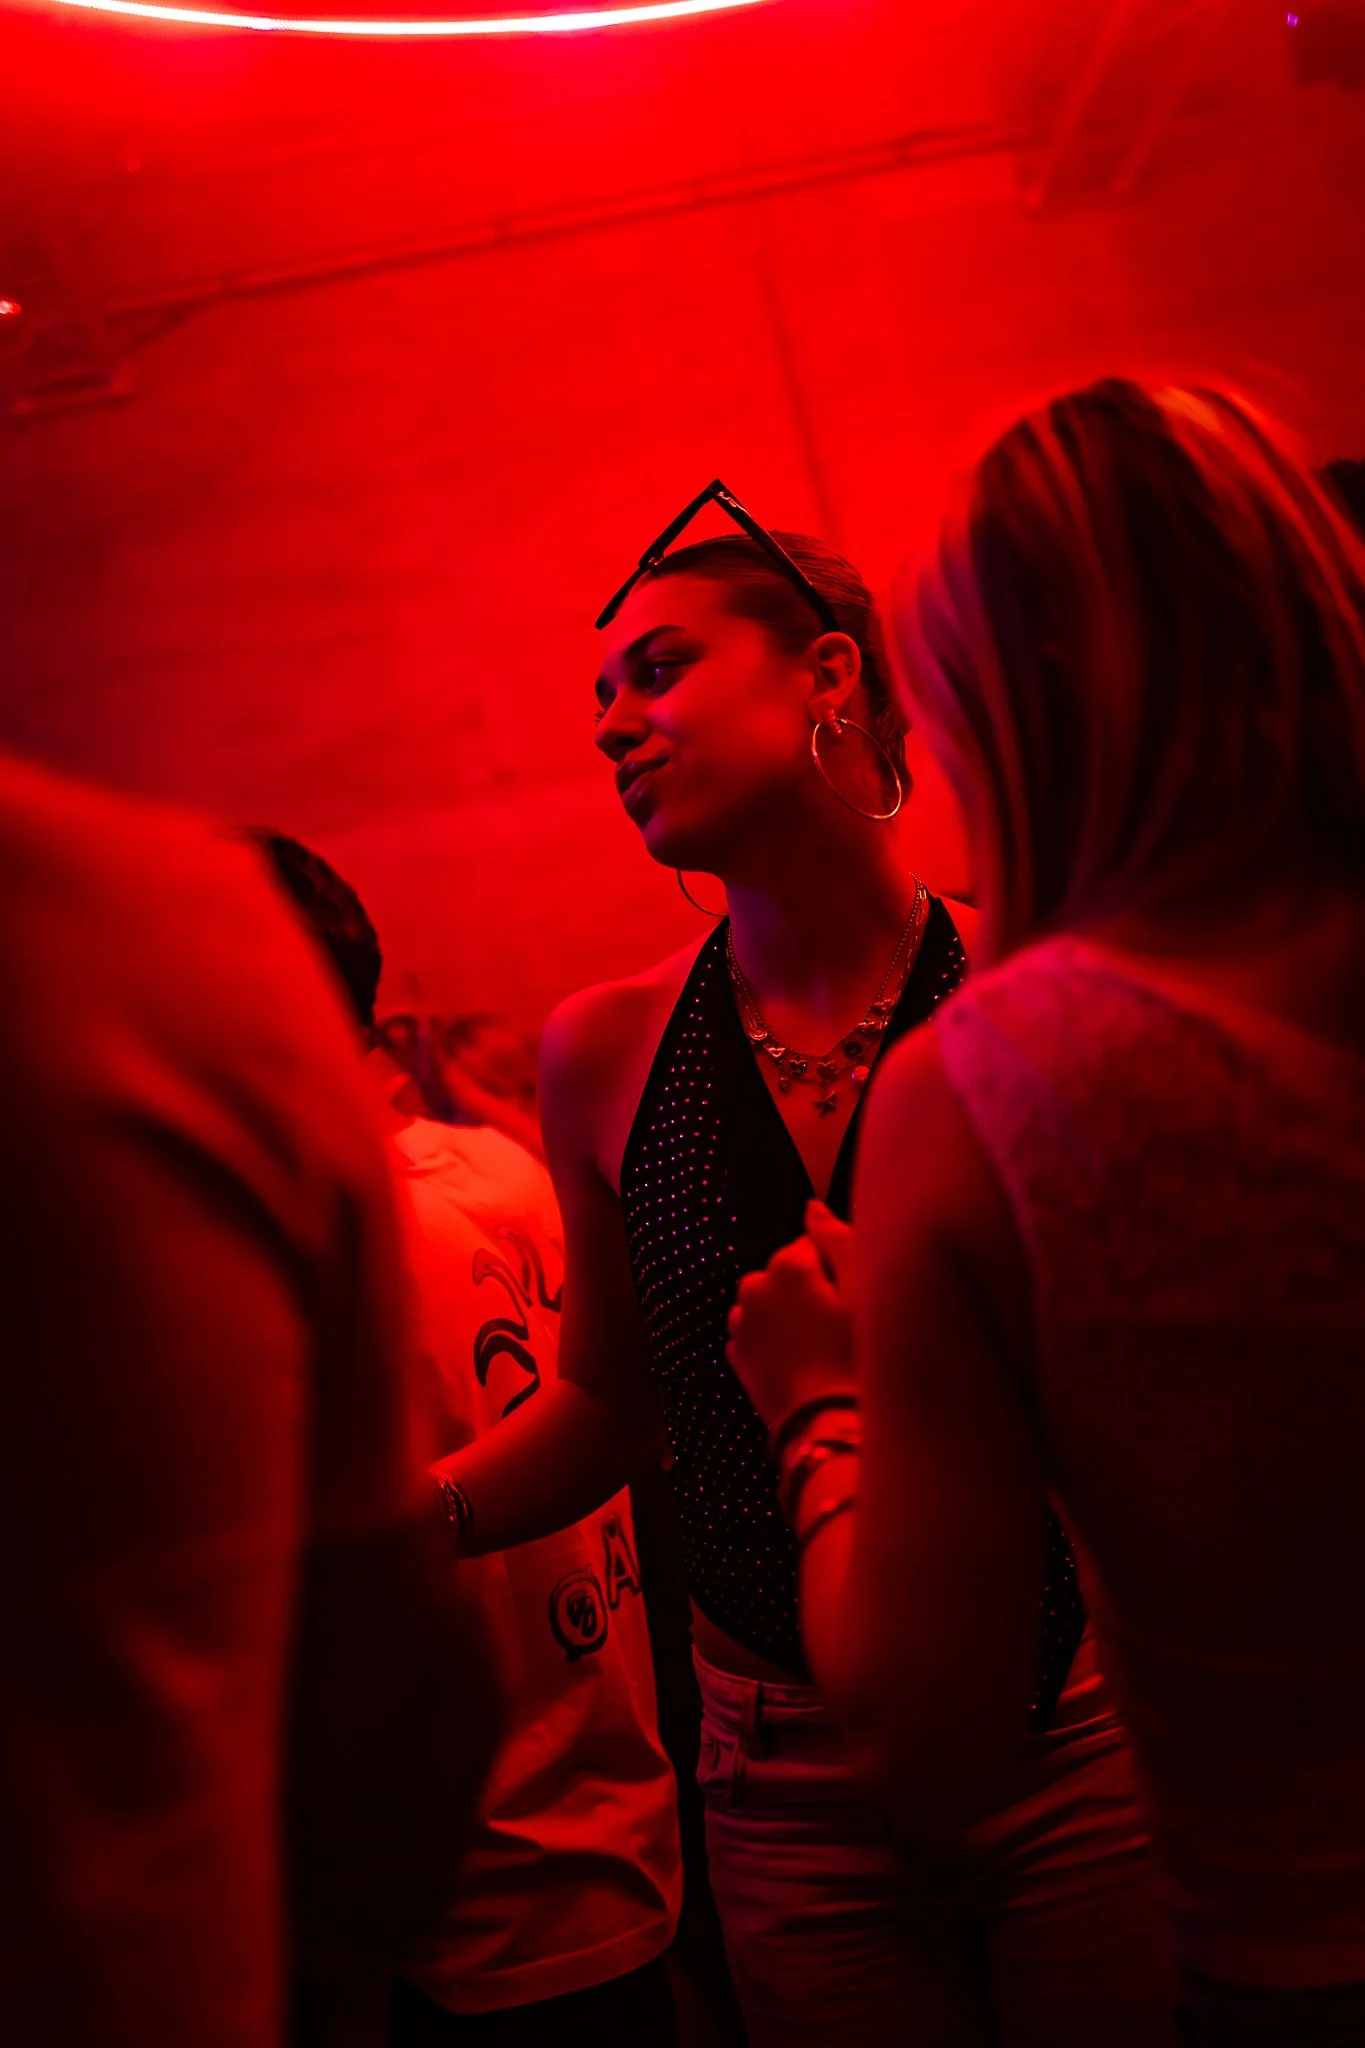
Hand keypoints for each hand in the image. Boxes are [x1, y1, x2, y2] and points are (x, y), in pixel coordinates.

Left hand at [727, 1201, 859, 1430]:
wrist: (829, 1429)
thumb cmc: (858, 1358)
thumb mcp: (865, 1291)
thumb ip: (838, 1239)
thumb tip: (811, 1208)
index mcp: (787, 1266)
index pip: (816, 1245)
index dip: (841, 1269)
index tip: (857, 1297)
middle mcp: (753, 1288)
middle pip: (789, 1272)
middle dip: (811, 1289)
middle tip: (841, 1325)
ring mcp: (741, 1325)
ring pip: (771, 1301)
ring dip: (790, 1313)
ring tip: (821, 1346)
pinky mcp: (738, 1358)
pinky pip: (759, 1332)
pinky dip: (776, 1339)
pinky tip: (802, 1360)